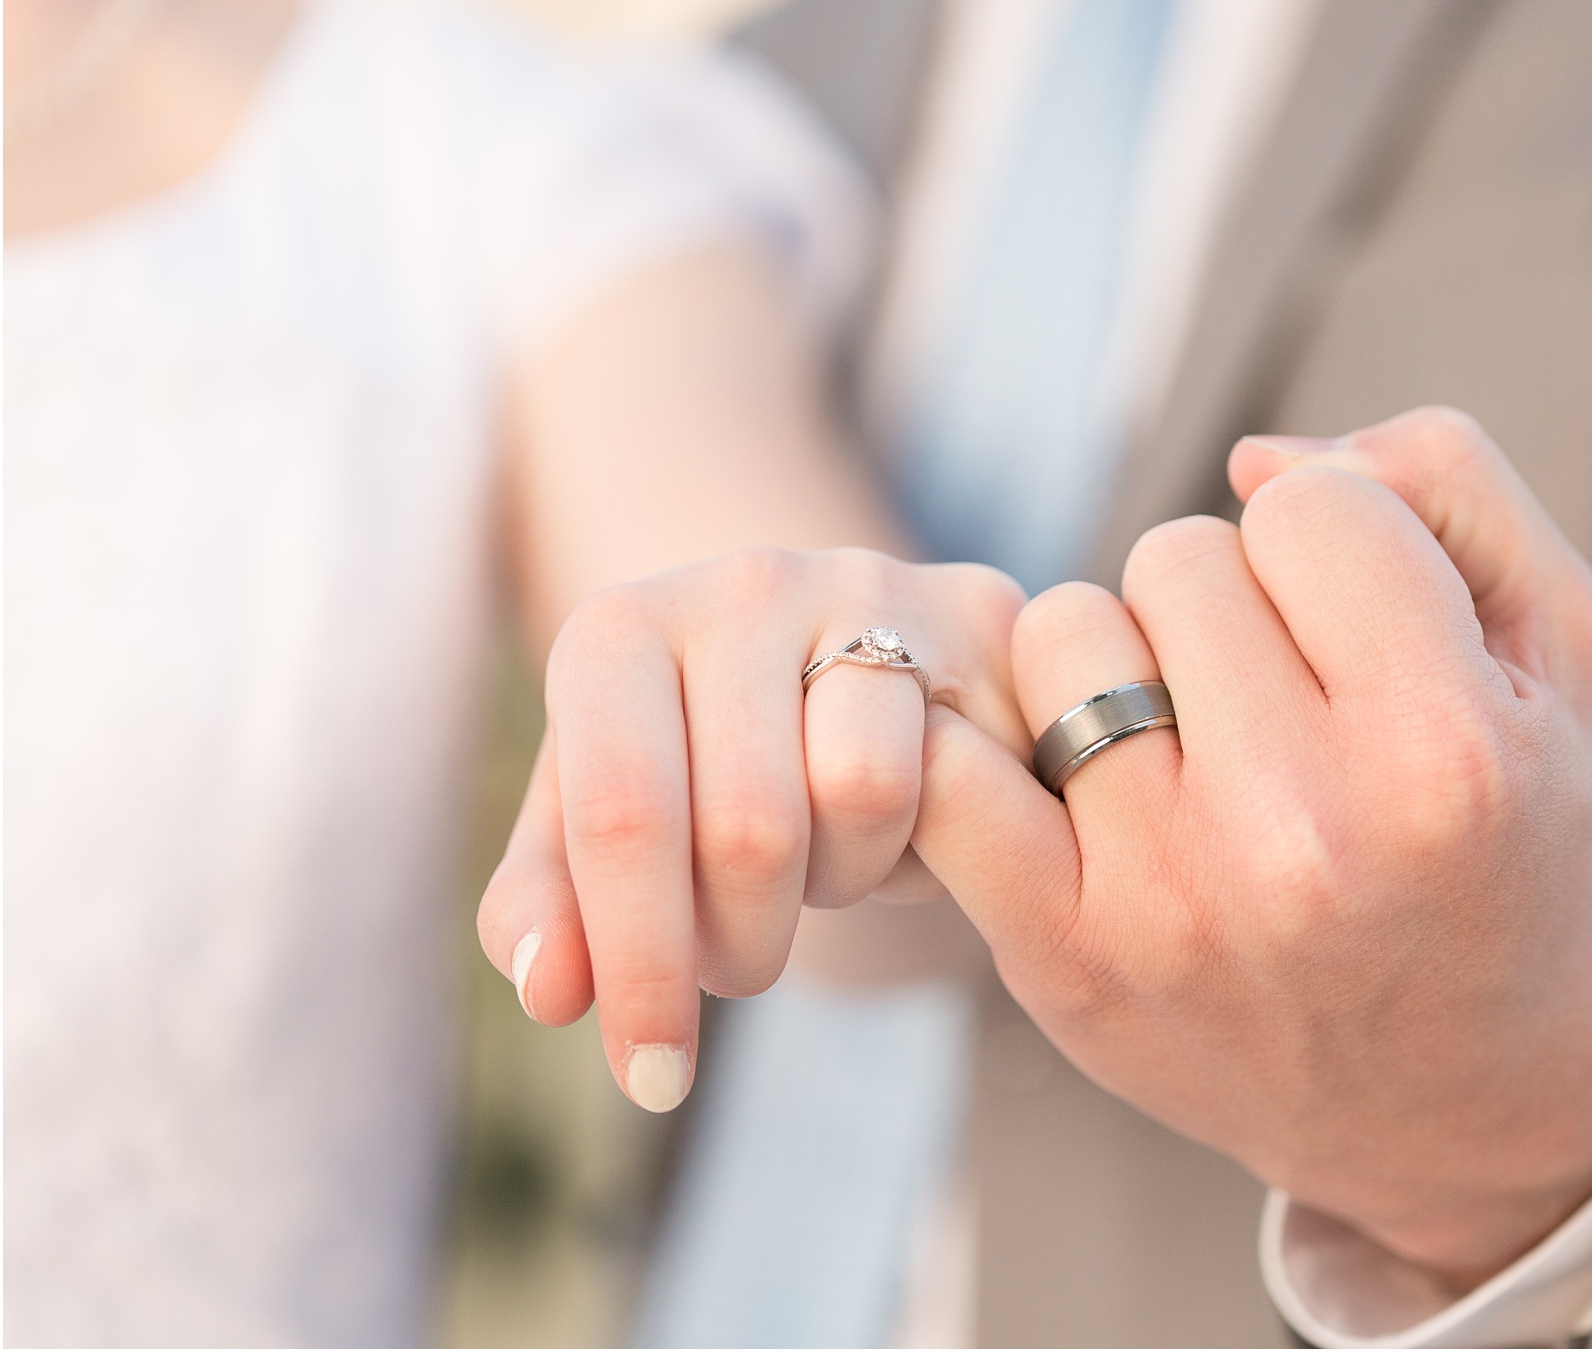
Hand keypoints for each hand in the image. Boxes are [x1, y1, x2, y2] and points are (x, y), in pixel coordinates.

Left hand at [477, 548, 1026, 1110]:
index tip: (654, 1082)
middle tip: (745, 958)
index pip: (621, 816)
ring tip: (817, 865)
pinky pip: (955, 769)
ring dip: (841, 883)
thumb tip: (551, 991)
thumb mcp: (613, 835)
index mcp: (615, 634)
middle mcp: (733, 584)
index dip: (640, 965)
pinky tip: (901, 822)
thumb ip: (549, 907)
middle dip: (748, 944)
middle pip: (747, 829)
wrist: (851, 669)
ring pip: (859, 796)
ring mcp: (858, 586)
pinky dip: (920, 838)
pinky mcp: (966, 605)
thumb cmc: (710, 769)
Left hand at [914, 407, 1591, 1280]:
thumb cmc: (1504, 844)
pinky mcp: (1065, 959)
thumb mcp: (1558, 652)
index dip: (1334, 549)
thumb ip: (1444, 485)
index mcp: (1444, 748)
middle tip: (1276, 701)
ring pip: (1064, 632)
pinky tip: (1058, 777)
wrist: (1459, 1096)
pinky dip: (983, 747)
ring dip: (1115, 661)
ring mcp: (1169, 900)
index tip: (1358, 632)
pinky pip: (951, 771)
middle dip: (1227, 604)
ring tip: (1187, 744)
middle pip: (1177, 554)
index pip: (1306, 508)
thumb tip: (1249, 456)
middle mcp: (1304, 831)